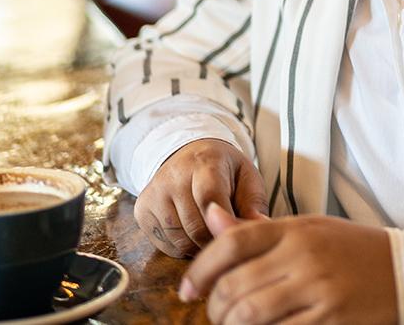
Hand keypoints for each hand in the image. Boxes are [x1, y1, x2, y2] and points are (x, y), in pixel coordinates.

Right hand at [135, 139, 268, 257]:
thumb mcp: (247, 178)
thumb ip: (254, 203)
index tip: (234, 234)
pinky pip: (165, 246)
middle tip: (229, 240)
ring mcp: (154, 193)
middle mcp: (173, 176)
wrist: (189, 155)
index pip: (209, 197)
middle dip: (216, 241)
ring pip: (180, 240)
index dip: (222, 222)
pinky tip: (193, 235)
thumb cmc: (224, 171)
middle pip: (195, 226)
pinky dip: (183, 248)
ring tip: (212, 236)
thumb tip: (261, 227)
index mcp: (204, 162)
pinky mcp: (142, 211)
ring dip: (200, 247)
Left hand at [179, 205, 397, 323]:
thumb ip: (259, 231)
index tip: (187, 289)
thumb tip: (211, 219)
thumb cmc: (354, 251)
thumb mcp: (309, 229)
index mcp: (297, 229)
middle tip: (214, 315)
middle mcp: (304, 256)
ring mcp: (318, 289)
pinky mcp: (330, 319)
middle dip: (214, 307)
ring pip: (250, 314)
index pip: (232, 243)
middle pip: (234, 284)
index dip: (200, 268)